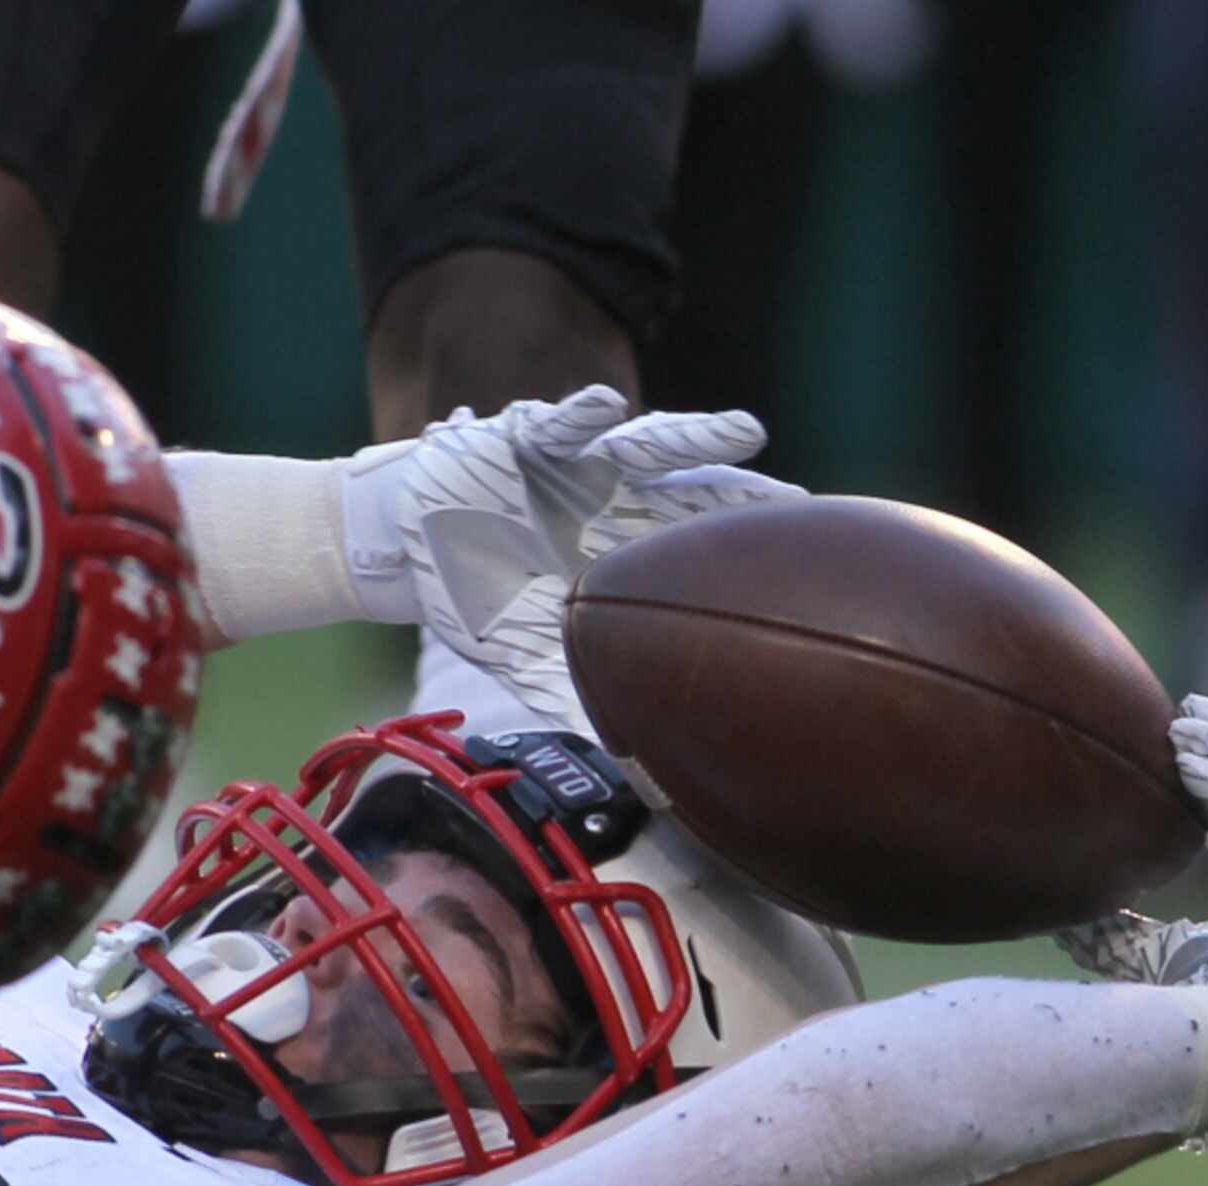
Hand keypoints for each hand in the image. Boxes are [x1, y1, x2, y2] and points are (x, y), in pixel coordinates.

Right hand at [339, 390, 803, 722]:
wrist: (402, 544)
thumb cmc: (471, 594)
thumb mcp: (514, 650)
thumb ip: (560, 689)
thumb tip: (612, 757)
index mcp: (618, 548)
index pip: (693, 548)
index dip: (744, 554)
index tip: (804, 570)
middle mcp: (612, 500)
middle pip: (693, 491)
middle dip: (745, 494)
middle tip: (802, 503)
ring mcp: (577, 465)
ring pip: (646, 446)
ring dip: (694, 438)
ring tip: (746, 434)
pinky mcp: (526, 437)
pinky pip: (560, 424)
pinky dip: (582, 415)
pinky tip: (607, 407)